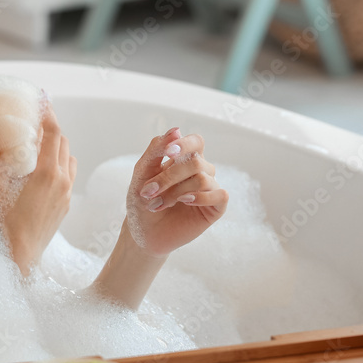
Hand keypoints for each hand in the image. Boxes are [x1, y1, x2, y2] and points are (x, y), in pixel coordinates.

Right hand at [0, 98, 76, 274]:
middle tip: (33, 118)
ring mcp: (66, 195)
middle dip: (51, 127)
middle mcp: (63, 182)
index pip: (54, 133)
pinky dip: (59, 162)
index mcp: (48, 175)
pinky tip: (41, 167)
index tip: (41, 100)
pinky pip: (68, 174)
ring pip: (69, 158)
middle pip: (63, 142)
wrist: (19, 262)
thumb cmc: (3, 229)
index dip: (49, 113)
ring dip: (56, 145)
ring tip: (37, 141)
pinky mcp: (65, 206)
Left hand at [125, 127, 227, 257]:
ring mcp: (209, 188)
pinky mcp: (216, 207)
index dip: (185, 144)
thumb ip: (156, 150)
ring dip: (175, 192)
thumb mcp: (142, 173)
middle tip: (148, 192)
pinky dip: (200, 197)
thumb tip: (176, 130)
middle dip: (169, 176)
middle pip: (196, 162)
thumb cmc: (142, 201)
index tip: (168, 153)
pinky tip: (185, 203)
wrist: (143, 233)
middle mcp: (200, 170)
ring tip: (157, 205)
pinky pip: (220, 194)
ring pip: (202, 178)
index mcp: (184, 159)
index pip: (195, 141)